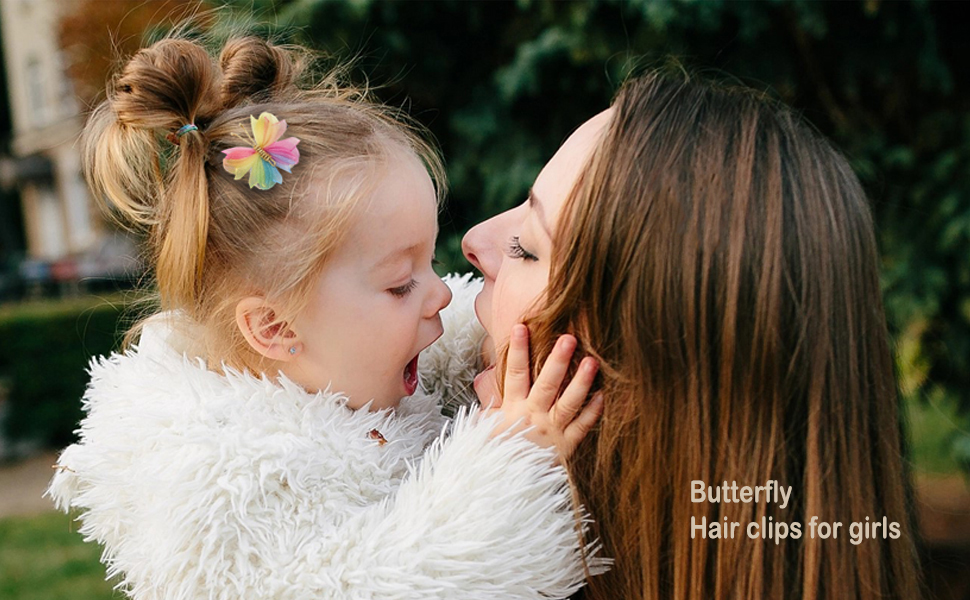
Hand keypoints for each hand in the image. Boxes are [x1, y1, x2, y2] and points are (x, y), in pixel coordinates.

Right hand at [483, 324, 603, 460]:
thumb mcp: (485, 426)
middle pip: (547, 385)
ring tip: (592, 361)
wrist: (504, 487)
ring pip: (568, 403)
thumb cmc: (496, 453)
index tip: (521, 327)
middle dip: (557, 360)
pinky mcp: (566, 447)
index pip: (514, 374)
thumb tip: (486, 377)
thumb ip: (490, 401)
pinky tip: (603, 395)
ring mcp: (551, 431)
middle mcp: (533, 417)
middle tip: (569, 338)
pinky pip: (582, 427)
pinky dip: (593, 412)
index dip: (518, 350)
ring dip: (581, 382)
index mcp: (511, 409)